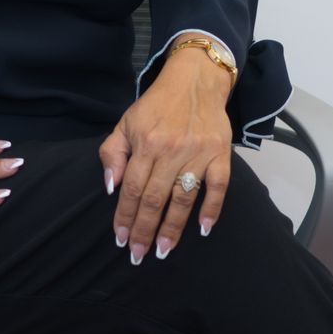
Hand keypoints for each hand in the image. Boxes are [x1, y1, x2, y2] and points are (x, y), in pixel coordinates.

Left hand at [98, 53, 233, 264]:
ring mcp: (198, 153)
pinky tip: (203, 229)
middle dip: (145, 230)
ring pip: (183, 198)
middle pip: (155, 199)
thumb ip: (113, 153)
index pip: (132, 188)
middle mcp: (171, 150)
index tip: (120, 239)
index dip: (125, 216)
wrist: (195, 79)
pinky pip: (218, 187)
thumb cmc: (156, 105)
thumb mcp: (126, 122)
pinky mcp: (220, 154)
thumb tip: (112, 187)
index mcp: (146, 143)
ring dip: (173, 228)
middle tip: (138, 254)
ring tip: (164, 251)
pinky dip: (212, 209)